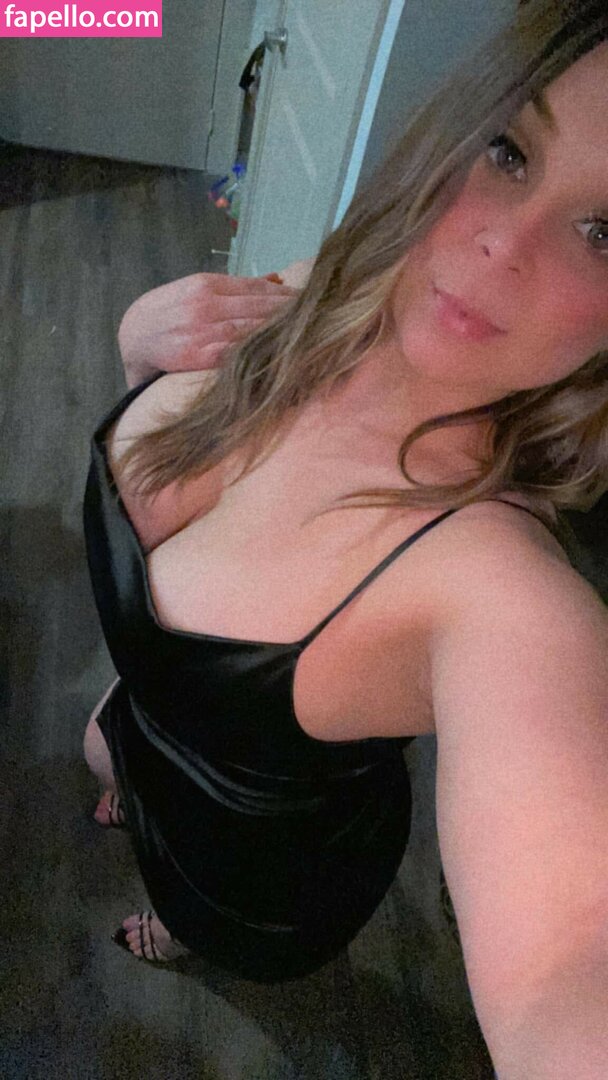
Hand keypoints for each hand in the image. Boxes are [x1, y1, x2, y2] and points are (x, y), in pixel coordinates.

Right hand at [118, 272, 299, 387]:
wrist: (133, 338)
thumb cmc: (167, 314)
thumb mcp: (195, 290)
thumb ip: (232, 288)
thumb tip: (275, 280)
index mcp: (206, 284)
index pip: (256, 288)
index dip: (286, 295)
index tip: (310, 300)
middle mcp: (205, 305)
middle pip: (258, 307)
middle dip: (289, 313)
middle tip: (319, 317)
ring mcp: (202, 331)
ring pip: (250, 329)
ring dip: (278, 333)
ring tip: (305, 336)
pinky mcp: (198, 356)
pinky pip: (235, 353)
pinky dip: (257, 353)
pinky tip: (276, 354)